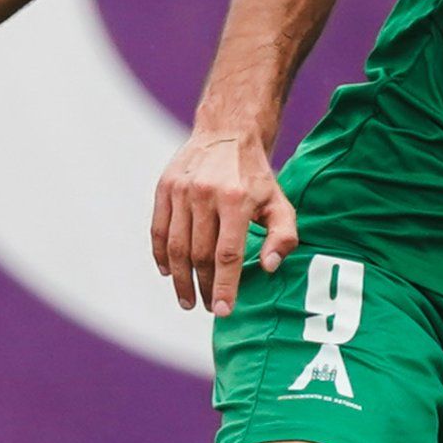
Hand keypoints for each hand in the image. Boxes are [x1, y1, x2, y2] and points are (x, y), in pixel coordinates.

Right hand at [153, 125, 296, 316]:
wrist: (227, 132)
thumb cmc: (256, 176)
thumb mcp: (279, 202)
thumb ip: (283, 236)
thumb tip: (268, 267)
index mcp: (236, 198)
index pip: (227, 254)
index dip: (225, 286)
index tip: (224, 311)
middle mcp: (205, 194)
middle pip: (200, 254)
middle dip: (204, 287)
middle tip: (210, 307)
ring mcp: (180, 190)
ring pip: (176, 247)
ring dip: (180, 279)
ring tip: (187, 300)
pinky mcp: (164, 188)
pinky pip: (159, 230)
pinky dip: (161, 255)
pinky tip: (167, 273)